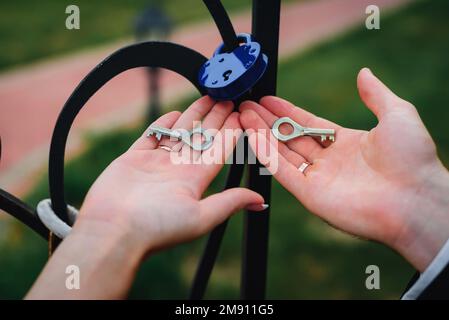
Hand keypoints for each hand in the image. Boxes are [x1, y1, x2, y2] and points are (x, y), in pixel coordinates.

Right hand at [76, 96, 264, 254]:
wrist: (112, 231)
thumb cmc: (157, 228)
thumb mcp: (202, 217)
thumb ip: (230, 203)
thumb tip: (261, 201)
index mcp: (195, 180)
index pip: (219, 149)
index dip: (231, 131)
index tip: (241, 113)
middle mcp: (178, 170)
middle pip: (202, 137)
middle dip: (216, 117)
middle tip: (228, 97)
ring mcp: (155, 164)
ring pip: (179, 133)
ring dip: (193, 115)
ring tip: (206, 96)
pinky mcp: (133, 159)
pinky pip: (151, 137)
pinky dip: (162, 125)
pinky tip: (173, 114)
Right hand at [239, 68, 448, 271]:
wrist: (415, 199)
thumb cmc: (411, 158)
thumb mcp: (397, 114)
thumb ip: (376, 94)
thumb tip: (363, 72)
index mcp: (346, 144)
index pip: (307, 124)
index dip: (286, 111)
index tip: (266, 99)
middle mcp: (329, 161)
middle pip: (289, 138)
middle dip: (267, 121)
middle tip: (246, 106)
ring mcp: (318, 179)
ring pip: (282, 153)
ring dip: (261, 134)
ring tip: (242, 116)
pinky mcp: (310, 195)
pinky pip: (282, 171)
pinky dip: (266, 154)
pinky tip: (251, 135)